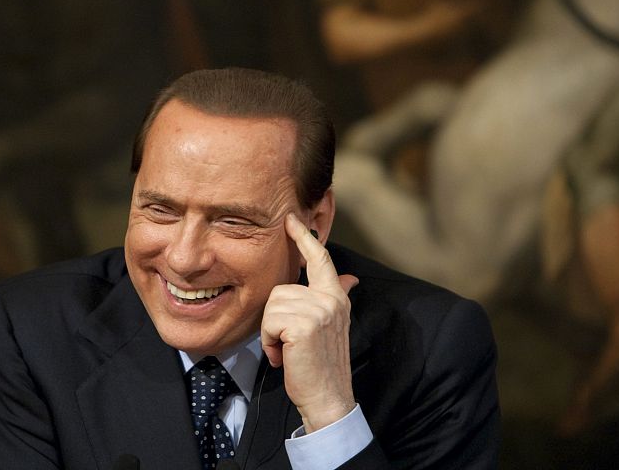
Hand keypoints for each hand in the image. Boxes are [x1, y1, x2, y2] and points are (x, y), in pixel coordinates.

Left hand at [261, 213, 358, 432]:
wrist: (328, 397)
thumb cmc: (322, 363)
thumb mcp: (332, 325)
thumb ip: (336, 296)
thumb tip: (349, 277)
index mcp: (336, 296)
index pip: (320, 259)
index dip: (304, 238)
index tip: (291, 219)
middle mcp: (331, 299)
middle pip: (281, 289)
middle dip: (275, 318)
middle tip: (289, 343)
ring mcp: (318, 310)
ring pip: (272, 305)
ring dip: (271, 333)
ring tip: (287, 350)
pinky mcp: (303, 325)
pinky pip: (269, 322)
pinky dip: (269, 343)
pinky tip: (283, 357)